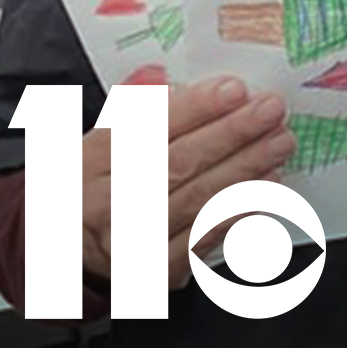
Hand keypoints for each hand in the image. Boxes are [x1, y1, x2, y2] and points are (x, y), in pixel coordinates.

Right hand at [81, 66, 296, 288]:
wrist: (68, 251)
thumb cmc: (92, 185)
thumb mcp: (97, 140)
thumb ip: (130, 107)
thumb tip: (160, 76)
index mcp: (86, 162)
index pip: (146, 129)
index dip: (194, 108)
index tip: (233, 90)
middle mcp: (106, 205)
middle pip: (178, 163)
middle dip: (232, 133)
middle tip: (270, 110)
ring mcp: (131, 243)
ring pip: (198, 200)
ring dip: (246, 169)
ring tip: (278, 143)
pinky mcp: (157, 271)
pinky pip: (206, 237)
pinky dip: (241, 210)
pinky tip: (266, 187)